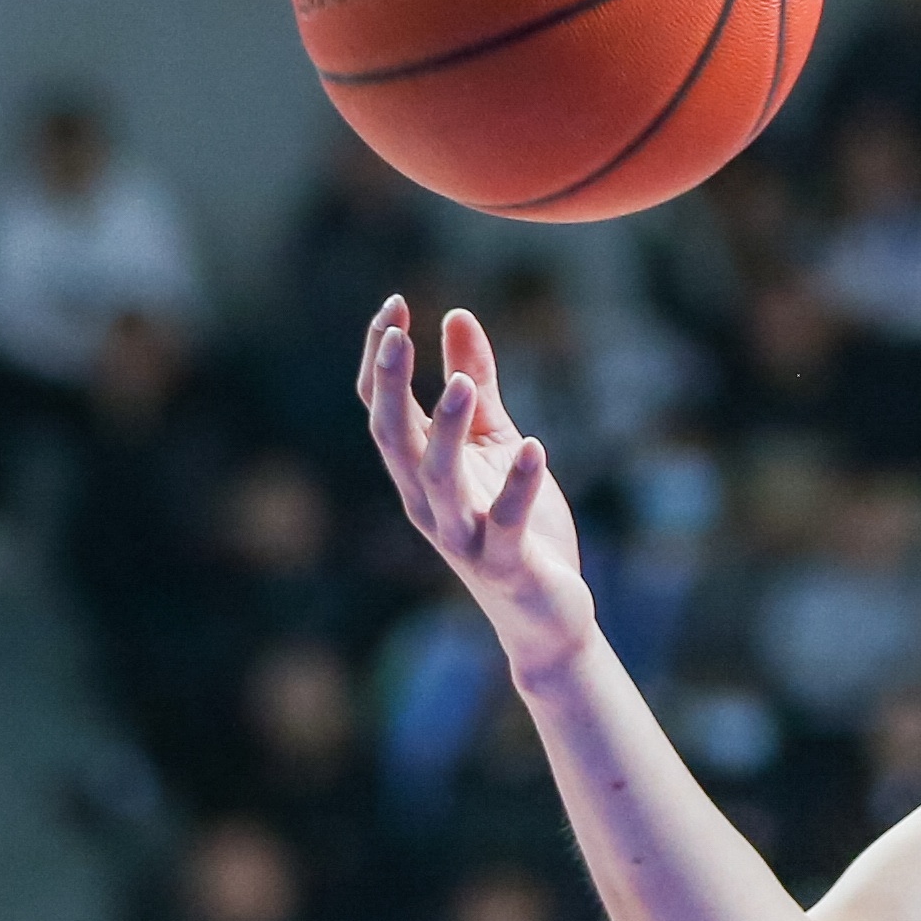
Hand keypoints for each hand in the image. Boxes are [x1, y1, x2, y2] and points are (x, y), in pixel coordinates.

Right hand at [359, 295, 596, 672]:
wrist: (542, 614)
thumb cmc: (515, 525)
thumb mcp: (495, 443)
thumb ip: (478, 383)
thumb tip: (457, 314)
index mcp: (419, 471)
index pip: (381, 409)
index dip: (378, 360)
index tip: (392, 306)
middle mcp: (427, 502)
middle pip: (393, 439)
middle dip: (390, 387)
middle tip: (396, 334)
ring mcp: (462, 534)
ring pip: (438, 479)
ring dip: (446, 431)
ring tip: (463, 385)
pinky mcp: (504, 561)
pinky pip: (505, 523)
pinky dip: (518, 487)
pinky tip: (534, 446)